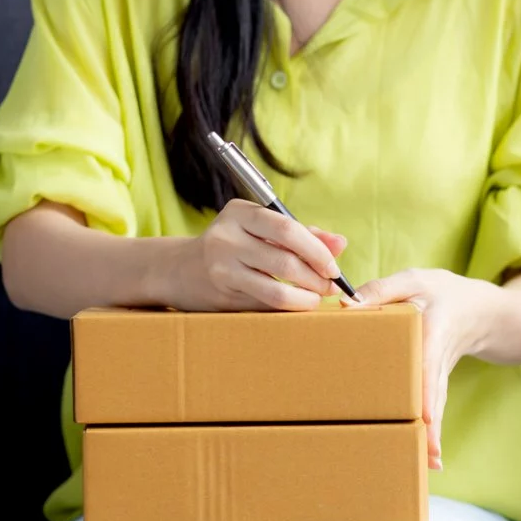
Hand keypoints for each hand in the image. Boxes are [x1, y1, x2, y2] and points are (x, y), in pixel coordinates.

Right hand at [167, 198, 347, 310]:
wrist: (179, 269)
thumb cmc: (234, 245)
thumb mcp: (262, 230)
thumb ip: (303, 234)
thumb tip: (340, 244)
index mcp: (240, 213)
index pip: (287, 229)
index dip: (317, 250)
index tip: (334, 267)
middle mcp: (226, 238)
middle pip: (285, 262)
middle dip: (316, 278)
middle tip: (330, 286)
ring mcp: (221, 268)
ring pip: (276, 290)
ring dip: (305, 298)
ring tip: (316, 298)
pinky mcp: (221, 294)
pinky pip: (264, 304)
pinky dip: (287, 307)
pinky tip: (296, 305)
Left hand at [357, 268, 501, 470]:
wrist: (482, 309)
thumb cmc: (443, 292)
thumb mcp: (416, 280)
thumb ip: (382, 290)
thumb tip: (347, 306)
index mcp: (435, 329)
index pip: (431, 361)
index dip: (427, 388)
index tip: (426, 415)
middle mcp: (440, 357)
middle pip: (435, 394)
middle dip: (433, 425)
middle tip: (431, 455)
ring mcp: (441, 374)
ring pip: (437, 406)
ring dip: (434, 434)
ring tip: (431, 463)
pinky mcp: (437, 383)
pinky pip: (434, 407)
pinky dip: (432, 430)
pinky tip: (429, 456)